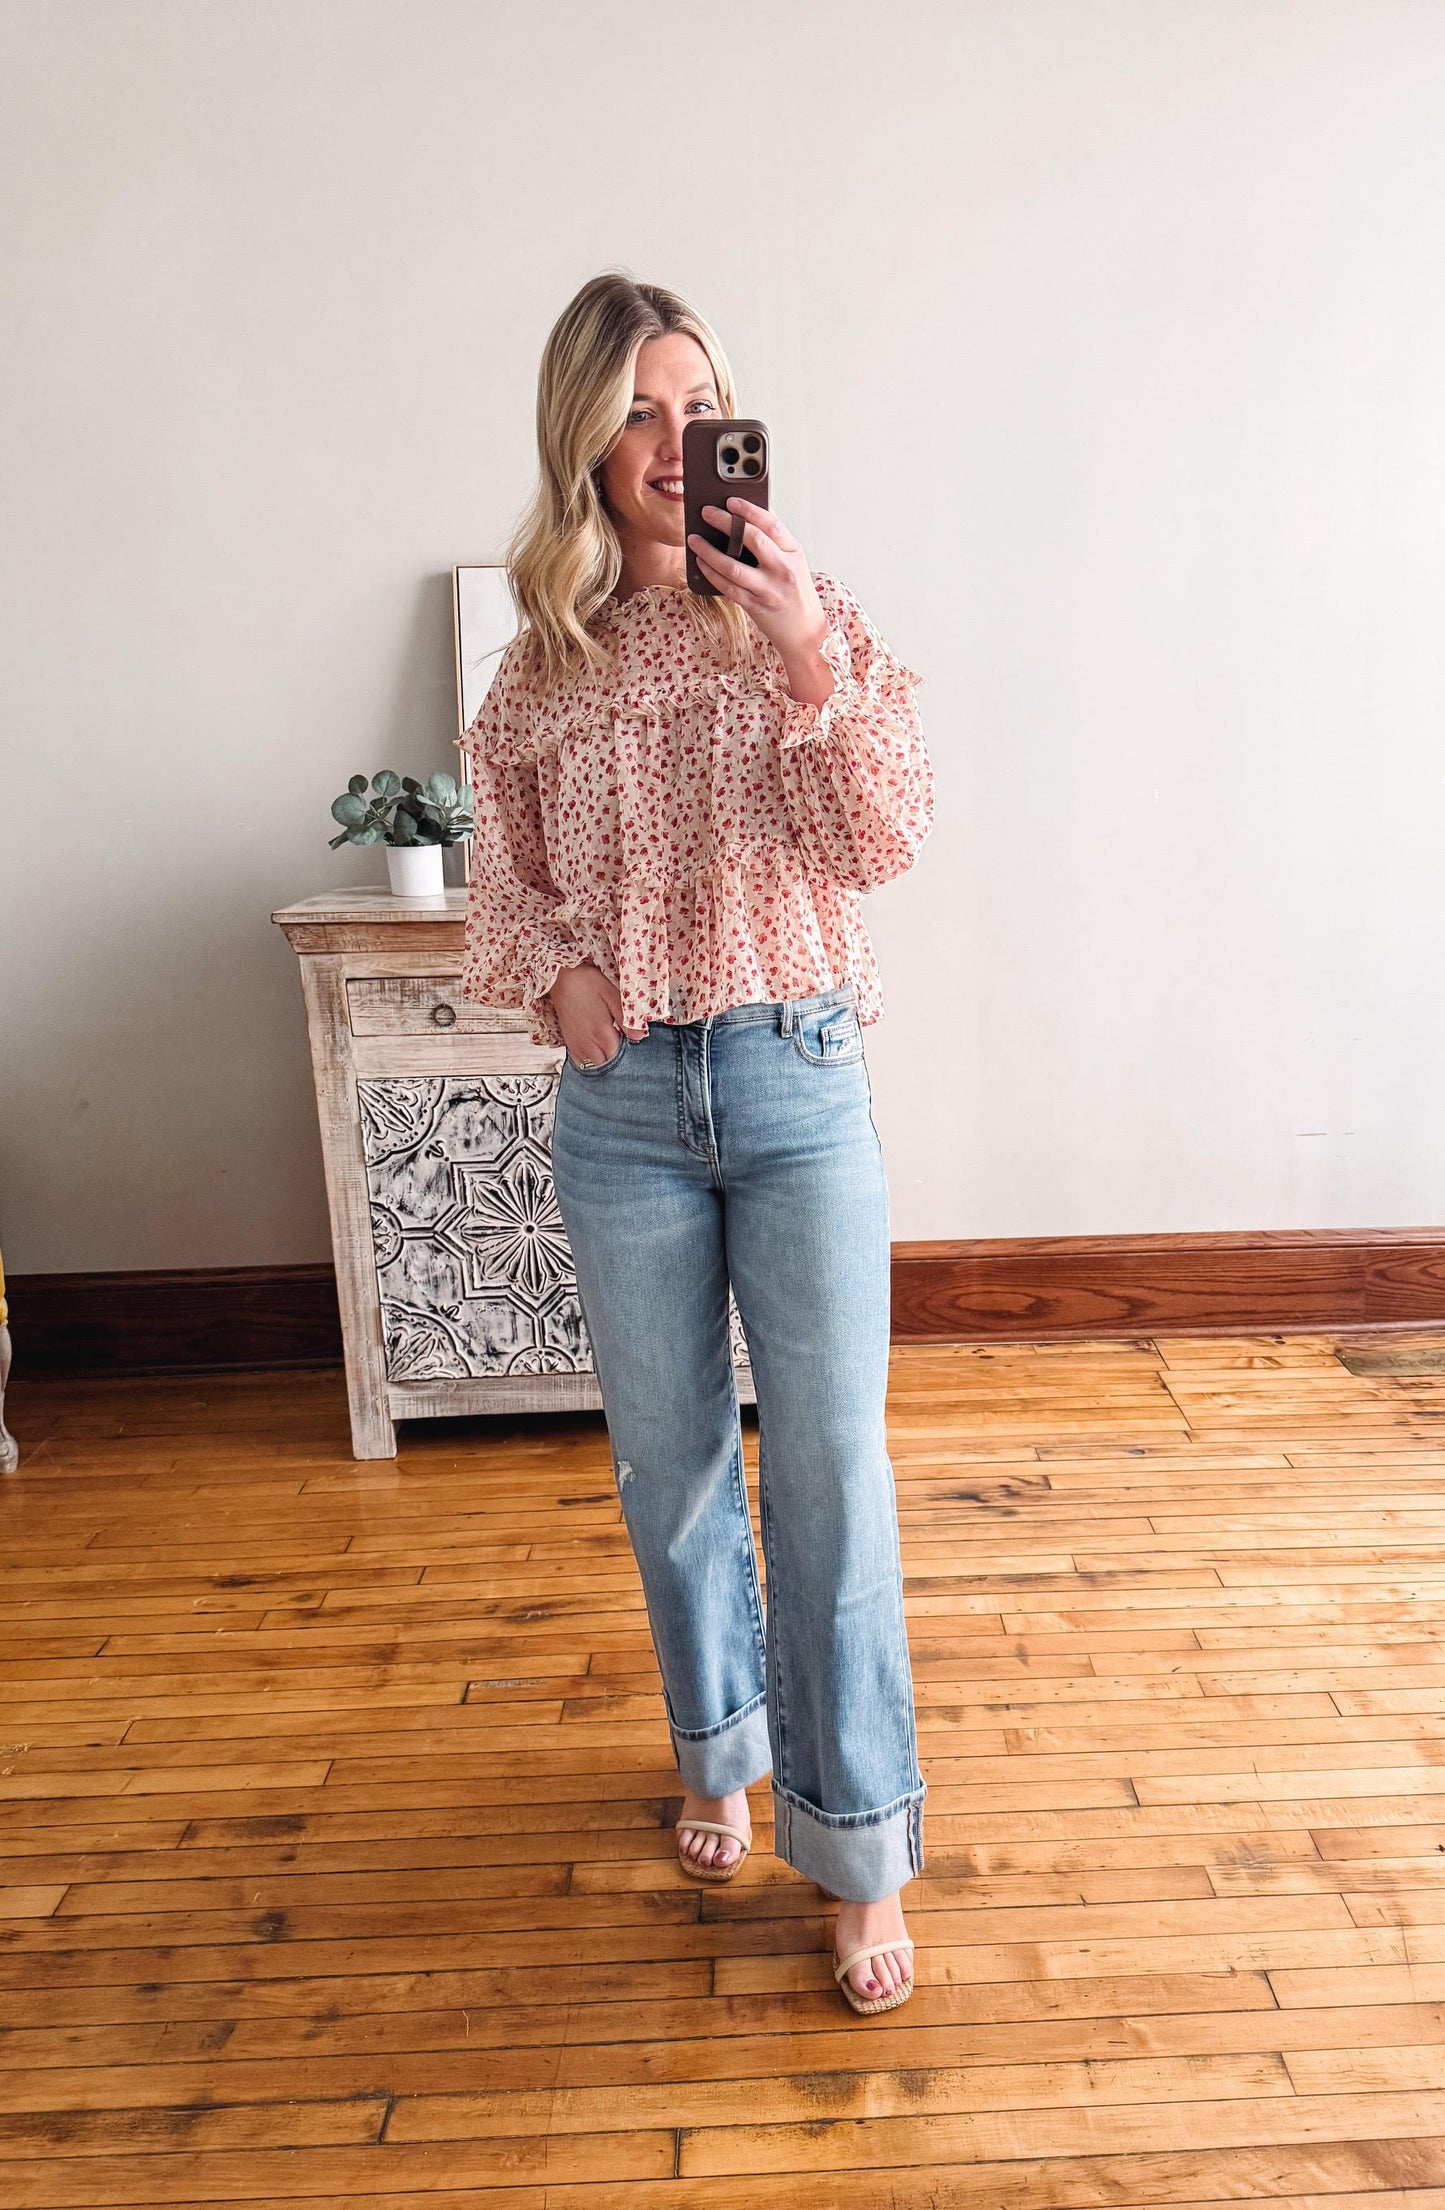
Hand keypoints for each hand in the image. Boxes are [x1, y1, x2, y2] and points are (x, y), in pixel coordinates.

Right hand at [548, 961, 647, 1061]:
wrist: (562, 978)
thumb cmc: (586, 983)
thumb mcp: (612, 995)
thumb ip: (626, 1019)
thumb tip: (639, 1036)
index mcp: (602, 1033)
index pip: (621, 1058)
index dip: (630, 1053)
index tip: (632, 1043)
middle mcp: (588, 1044)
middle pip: (608, 1065)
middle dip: (617, 1058)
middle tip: (622, 1043)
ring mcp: (577, 1045)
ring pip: (595, 1066)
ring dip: (605, 1059)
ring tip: (610, 1045)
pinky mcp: (569, 1043)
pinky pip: (582, 1062)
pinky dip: (592, 1059)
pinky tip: (597, 1047)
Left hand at [688, 500, 835, 703]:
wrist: (806, 633)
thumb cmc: (797, 594)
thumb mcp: (794, 563)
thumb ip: (776, 543)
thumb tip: (748, 518)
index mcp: (794, 553)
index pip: (771, 524)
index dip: (749, 509)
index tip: (730, 500)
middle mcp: (783, 569)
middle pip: (752, 539)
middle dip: (725, 522)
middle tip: (706, 512)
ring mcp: (769, 589)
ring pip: (733, 566)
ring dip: (709, 551)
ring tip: (694, 540)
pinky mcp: (755, 606)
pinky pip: (727, 587)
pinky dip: (711, 573)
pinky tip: (701, 563)